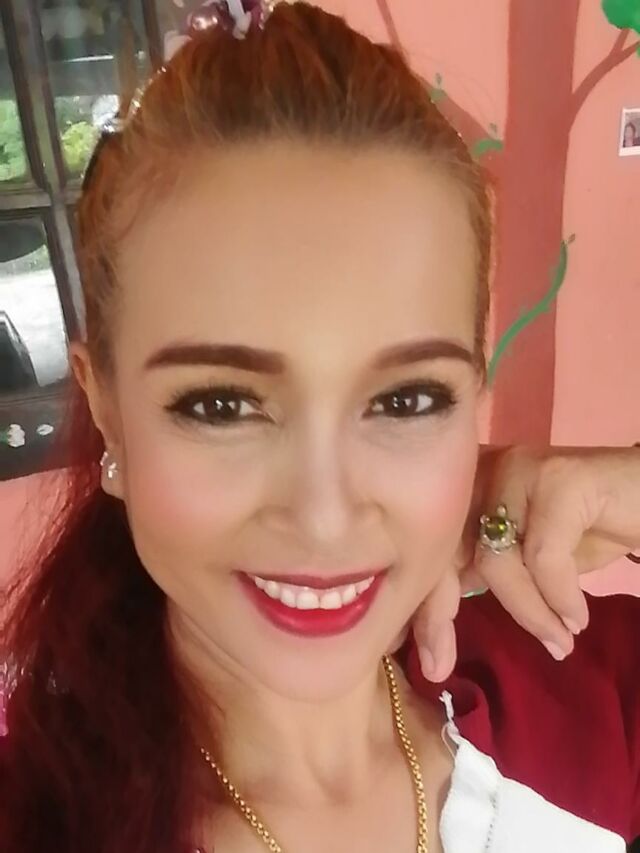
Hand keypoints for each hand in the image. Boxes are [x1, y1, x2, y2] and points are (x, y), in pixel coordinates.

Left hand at [407, 445, 639, 681]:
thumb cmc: (592, 527)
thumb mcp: (528, 558)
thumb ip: (486, 571)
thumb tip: (439, 617)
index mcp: (468, 487)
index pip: (429, 547)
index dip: (423, 604)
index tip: (428, 659)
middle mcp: (482, 470)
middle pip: (443, 549)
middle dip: (439, 614)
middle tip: (443, 665)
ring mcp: (518, 470)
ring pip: (494, 559)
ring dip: (529, 613)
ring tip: (560, 639)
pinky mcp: (560, 479)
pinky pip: (543, 557)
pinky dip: (560, 596)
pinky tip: (577, 616)